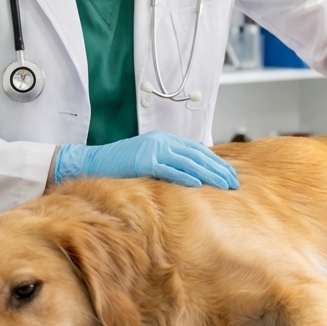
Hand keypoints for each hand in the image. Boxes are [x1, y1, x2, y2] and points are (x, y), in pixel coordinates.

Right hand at [54, 131, 238, 189]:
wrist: (92, 162)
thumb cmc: (120, 167)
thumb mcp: (149, 162)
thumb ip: (168, 165)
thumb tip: (191, 179)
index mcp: (165, 140)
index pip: (198, 150)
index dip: (216, 162)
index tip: (230, 174)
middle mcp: (162, 141)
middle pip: (198, 154)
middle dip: (218, 169)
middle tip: (234, 182)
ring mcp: (153, 149)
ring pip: (189, 162)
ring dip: (209, 174)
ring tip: (225, 185)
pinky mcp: (144, 160)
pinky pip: (169, 169)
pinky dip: (185, 176)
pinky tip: (199, 185)